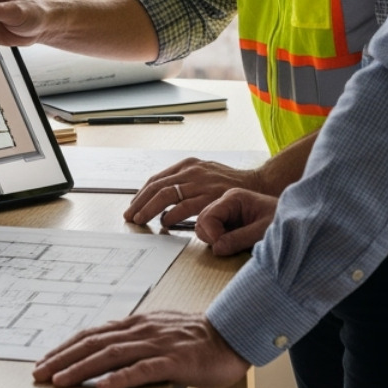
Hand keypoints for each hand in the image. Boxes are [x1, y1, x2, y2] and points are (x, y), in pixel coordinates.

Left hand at [33, 311, 248, 387]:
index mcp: (136, 324)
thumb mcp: (158, 333)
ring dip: (82, 368)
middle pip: (94, 343)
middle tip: (39, 374)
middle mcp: (142, 330)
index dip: (66, 348)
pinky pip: (144, 369)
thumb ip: (133, 339)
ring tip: (61, 381)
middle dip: (63, 358)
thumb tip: (103, 352)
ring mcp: (158, 344)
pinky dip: (121, 377)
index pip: (92, 334)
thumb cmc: (196, 338)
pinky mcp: (175, 361)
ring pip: (112, 355)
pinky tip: (104, 386)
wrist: (233, 335)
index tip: (44, 361)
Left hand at [124, 159, 263, 227]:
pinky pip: (184, 206)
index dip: (142, 194)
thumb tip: (162, 197)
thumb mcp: (204, 174)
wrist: (256, 185)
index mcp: (188, 165)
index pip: (158, 179)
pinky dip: (171, 215)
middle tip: (130, 215)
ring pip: (166, 194)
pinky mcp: (210, 196)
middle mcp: (192, 171)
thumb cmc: (228, 184)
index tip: (133, 205)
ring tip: (141, 219)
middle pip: (157, 186)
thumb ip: (185, 182)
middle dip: (140, 202)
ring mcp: (201, 182)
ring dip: (149, 208)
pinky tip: (164, 222)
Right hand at [195, 188, 277, 256]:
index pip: (208, 215)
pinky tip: (233, 245)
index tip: (223, 246)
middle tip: (227, 247)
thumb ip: (239, 239)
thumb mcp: (263, 231)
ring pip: (204, 228)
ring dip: (213, 240)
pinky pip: (213, 234)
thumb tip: (216, 248)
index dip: (212, 233)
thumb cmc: (284, 220)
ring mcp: (226, 213)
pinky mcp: (229, 223)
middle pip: (202, 221)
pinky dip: (217, 242)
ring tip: (232, 246)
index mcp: (234, 198)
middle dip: (211, 237)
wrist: (297, 221)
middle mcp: (227, 203)